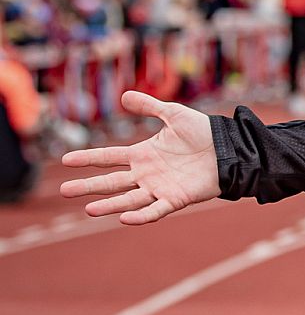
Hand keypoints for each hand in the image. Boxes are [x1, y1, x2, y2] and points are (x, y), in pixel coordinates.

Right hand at [59, 91, 220, 223]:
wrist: (230, 148)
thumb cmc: (203, 132)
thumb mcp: (174, 114)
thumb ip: (150, 106)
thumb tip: (124, 95)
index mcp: (142, 154)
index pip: (109, 157)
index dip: (88, 158)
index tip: (65, 160)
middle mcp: (146, 173)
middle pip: (112, 182)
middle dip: (88, 187)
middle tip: (65, 191)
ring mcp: (159, 188)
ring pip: (128, 200)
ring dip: (109, 206)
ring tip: (88, 210)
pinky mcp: (176, 199)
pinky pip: (155, 210)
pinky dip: (141, 216)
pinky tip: (124, 219)